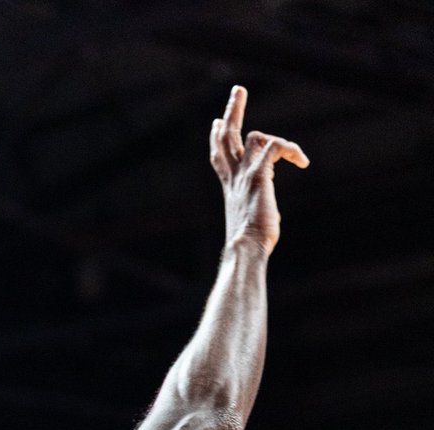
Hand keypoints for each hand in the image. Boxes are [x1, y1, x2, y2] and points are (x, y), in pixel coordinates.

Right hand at [210, 85, 308, 254]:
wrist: (244, 249)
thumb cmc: (250, 246)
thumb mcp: (250, 225)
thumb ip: (255, 215)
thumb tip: (263, 232)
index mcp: (229, 188)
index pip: (219, 157)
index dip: (217, 139)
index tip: (217, 123)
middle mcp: (233, 178)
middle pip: (226, 137)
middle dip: (232, 111)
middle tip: (238, 90)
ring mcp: (244, 174)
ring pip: (250, 136)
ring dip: (275, 136)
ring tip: (291, 149)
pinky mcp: (258, 174)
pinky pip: (275, 146)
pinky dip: (291, 150)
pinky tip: (302, 164)